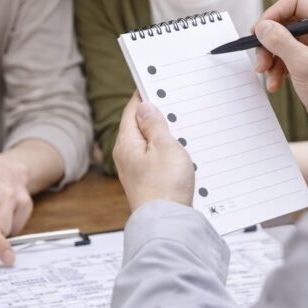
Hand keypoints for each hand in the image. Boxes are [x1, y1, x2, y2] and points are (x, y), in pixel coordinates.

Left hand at [113, 93, 194, 211]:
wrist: (168, 224)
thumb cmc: (165, 187)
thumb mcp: (164, 146)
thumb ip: (155, 124)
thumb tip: (145, 107)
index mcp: (126, 143)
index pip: (132, 110)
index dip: (144, 95)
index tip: (155, 83)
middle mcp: (127, 156)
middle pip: (140, 126)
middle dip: (156, 115)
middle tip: (174, 104)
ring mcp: (136, 170)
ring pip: (150, 143)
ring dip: (164, 135)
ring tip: (181, 128)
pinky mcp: (148, 182)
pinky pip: (156, 158)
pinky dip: (167, 152)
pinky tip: (180, 154)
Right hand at [254, 0, 307, 143]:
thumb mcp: (303, 64)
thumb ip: (280, 41)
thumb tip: (261, 26)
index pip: (294, 2)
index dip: (273, 13)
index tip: (259, 31)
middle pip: (284, 23)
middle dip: (268, 41)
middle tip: (259, 59)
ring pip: (281, 42)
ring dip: (269, 58)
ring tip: (265, 74)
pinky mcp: (307, 66)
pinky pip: (284, 59)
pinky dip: (276, 70)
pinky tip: (274, 85)